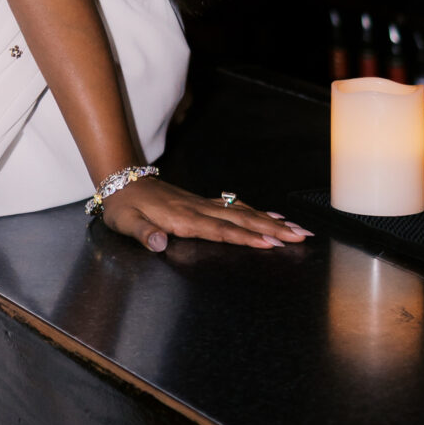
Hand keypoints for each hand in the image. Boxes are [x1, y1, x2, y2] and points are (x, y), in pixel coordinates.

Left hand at [98, 177, 309, 256]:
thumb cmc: (124, 207)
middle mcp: (199, 210)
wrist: (122, 180)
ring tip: (296, 229)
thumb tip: (158, 243)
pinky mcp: (202, 203)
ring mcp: (203, 205)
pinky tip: (271, 215)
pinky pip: (235, 207)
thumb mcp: (125, 223)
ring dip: (270, 221)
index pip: (221, 231)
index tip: (272, 243)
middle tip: (301, 237)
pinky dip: (255, 211)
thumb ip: (143, 233)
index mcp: (184, 219)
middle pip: (242, 220)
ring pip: (243, 213)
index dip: (246, 238)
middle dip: (273, 230)